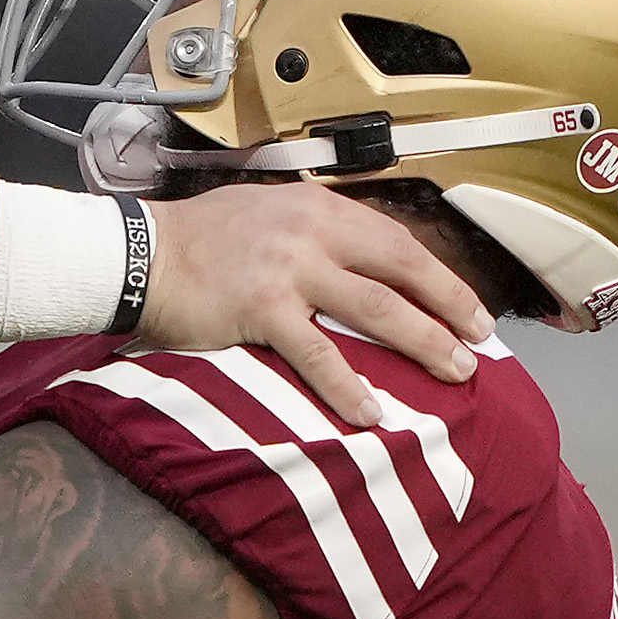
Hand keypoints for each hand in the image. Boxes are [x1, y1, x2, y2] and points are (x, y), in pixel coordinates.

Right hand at [138, 185, 492, 425]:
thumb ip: (311, 233)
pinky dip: (347, 385)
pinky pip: (318, 352)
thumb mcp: (264, 216)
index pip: (395, 239)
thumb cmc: (195, 241)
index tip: (467, 306)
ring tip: (454, 372)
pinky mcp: (262, 307)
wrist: (137, 254)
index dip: (438, 275)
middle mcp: (311, 229)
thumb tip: (356, 269)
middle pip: (402, 268)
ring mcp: (289, 268)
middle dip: (449, 305)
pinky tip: (371, 413)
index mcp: (316, 205)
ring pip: (376, 307)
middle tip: (481, 340)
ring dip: (423, 342)